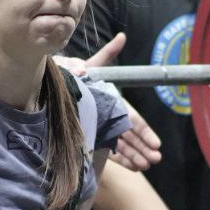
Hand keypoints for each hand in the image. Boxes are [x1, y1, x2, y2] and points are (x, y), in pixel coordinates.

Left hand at [56, 34, 161, 171]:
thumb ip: (104, 57)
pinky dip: (122, 159)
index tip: (156, 144)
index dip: (145, 132)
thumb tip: (121, 41)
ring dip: (136, 155)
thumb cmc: (73, 76)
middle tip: (156, 160)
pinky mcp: (95, 139)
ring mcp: (104, 129)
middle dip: (144, 147)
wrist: (54, 89)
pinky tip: (134, 168)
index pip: (133, 119)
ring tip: (146, 166)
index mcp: (113, 102)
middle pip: (131, 135)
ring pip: (123, 145)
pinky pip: (111, 151)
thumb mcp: (87, 66)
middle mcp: (111, 116)